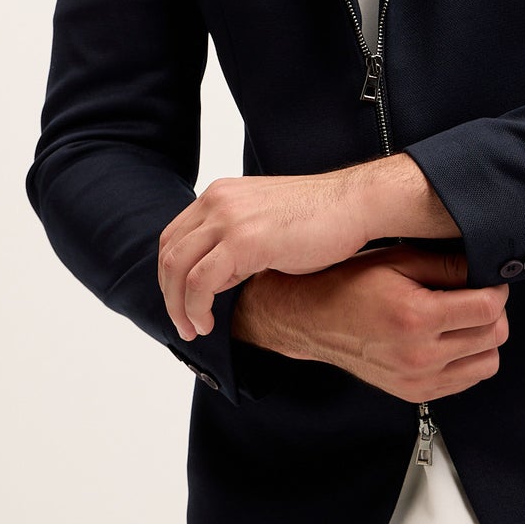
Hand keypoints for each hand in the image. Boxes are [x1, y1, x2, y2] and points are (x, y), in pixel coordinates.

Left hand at [158, 157, 451, 339]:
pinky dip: (196, 307)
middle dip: (170, 295)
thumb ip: (235, 243)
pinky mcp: (243, 240)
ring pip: (178, 269)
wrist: (355, 205)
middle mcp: (217, 201)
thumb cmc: (322, 219)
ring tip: (194, 329)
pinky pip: (200, 281)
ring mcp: (228, 218)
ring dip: (179, 307)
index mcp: (220, 194)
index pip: (175, 237)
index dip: (171, 276)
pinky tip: (208, 323)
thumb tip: (216, 278)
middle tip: (184, 325)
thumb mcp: (265, 226)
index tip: (183, 302)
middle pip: (169, 253)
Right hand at [239, 244, 510, 402]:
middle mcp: (419, 356)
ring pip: (488, 363)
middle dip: (493, 311)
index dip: (496, 288)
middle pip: (494, 336)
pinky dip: (469, 359)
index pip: (489, 308)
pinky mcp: (416, 394)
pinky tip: (449, 339)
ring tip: (462, 319)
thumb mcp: (398, 260)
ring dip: (484, 338)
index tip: (487, 279)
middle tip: (474, 295)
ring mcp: (418, 380)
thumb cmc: (348, 284)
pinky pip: (467, 380)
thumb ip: (447, 264)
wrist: (311, 320)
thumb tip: (487, 269)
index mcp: (416, 317)